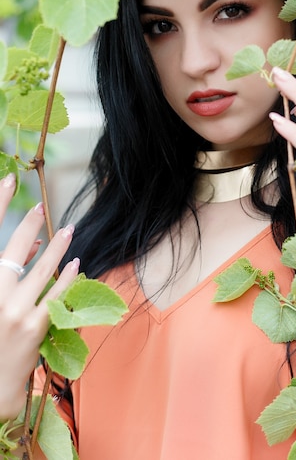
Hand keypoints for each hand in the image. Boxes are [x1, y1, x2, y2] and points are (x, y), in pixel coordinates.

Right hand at [0, 174, 78, 421]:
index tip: (8, 180)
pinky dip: (67, 276)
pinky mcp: (34, 327)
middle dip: (27, 224)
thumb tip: (35, 243)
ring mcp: (13, 311)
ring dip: (58, 247)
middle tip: (40, 208)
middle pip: (14, 249)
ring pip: (41, 269)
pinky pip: (56, 294)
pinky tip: (76, 264)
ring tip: (68, 230)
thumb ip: (6, 272)